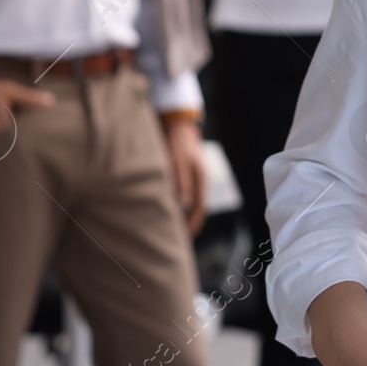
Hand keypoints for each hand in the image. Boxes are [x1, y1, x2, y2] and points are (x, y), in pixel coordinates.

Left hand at [163, 115, 207, 235]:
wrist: (176, 123)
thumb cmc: (176, 141)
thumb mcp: (178, 161)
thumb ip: (181, 182)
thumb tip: (184, 205)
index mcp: (200, 180)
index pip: (199, 210)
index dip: (192, 227)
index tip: (182, 240)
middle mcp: (198, 182)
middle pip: (195, 210)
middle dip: (187, 227)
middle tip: (175, 241)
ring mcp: (192, 178)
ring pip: (188, 204)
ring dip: (181, 218)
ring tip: (169, 230)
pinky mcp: (183, 175)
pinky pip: (182, 196)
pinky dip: (176, 208)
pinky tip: (166, 211)